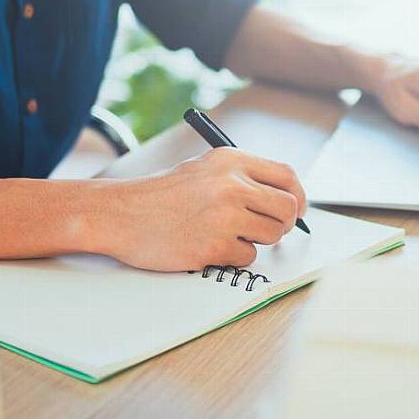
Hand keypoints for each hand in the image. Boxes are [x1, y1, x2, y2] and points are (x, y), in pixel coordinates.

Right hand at [91, 148, 305, 271]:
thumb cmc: (161, 195)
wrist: (120, 214)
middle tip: (267, 230)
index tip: (295, 210)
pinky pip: (246, 257)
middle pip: (287, 209)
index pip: (287, 176)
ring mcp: (224, 217)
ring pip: (271, 236)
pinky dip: (232, 257)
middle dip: (283, 224)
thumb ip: (242, 178)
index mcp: (231, 161)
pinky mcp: (213, 247)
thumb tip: (285, 199)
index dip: (298, 197)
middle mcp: (231, 185)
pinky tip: (207, 246)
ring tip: (225, 234)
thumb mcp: (204, 169)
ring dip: (255, 241)